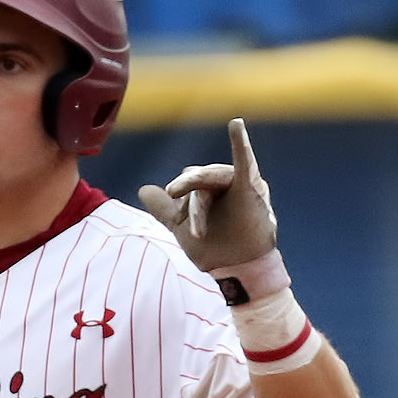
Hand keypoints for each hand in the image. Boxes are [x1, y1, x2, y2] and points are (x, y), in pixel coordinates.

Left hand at [138, 118, 276, 273]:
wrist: (240, 272)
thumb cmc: (218, 249)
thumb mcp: (184, 229)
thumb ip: (165, 209)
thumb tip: (144, 190)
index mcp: (209, 189)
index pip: (190, 185)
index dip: (182, 206)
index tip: (180, 226)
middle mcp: (224, 182)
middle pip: (199, 181)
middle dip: (193, 209)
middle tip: (195, 232)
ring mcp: (239, 184)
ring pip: (210, 179)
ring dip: (201, 207)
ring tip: (199, 232)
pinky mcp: (252, 189)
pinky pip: (245, 163)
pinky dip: (241, 144)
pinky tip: (235, 125)